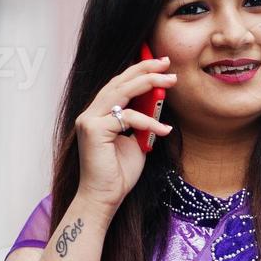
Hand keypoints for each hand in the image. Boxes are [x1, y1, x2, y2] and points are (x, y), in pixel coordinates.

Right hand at [74, 55, 175, 213]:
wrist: (104, 198)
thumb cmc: (119, 174)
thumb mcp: (136, 142)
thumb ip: (141, 122)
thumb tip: (156, 104)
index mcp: (98, 114)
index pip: (118, 85)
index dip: (137, 71)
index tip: (159, 63)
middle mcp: (90, 113)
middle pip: (119, 82)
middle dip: (144, 68)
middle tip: (166, 62)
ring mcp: (89, 120)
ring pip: (121, 92)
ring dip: (148, 83)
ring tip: (171, 80)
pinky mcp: (94, 130)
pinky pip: (128, 118)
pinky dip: (149, 122)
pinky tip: (164, 129)